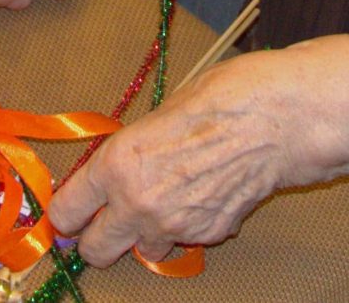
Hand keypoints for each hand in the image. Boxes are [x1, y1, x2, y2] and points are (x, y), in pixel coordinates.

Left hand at [50, 42, 348, 265]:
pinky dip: (188, 227)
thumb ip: (134, 148)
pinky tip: (205, 194)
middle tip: (112, 218)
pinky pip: (185, 242)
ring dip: (147, 234)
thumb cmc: (224, 96)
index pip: (68, 210)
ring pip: (143, 253)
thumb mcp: (163, 110)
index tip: (74, 208)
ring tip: (168, 201)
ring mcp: (175, 226)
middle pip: (96, 251)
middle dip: (100, 237)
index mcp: (118, 164)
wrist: (281, 118)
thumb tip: (119, 169)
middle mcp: (138, 203)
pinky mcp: (209, 235)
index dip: (67, 211)